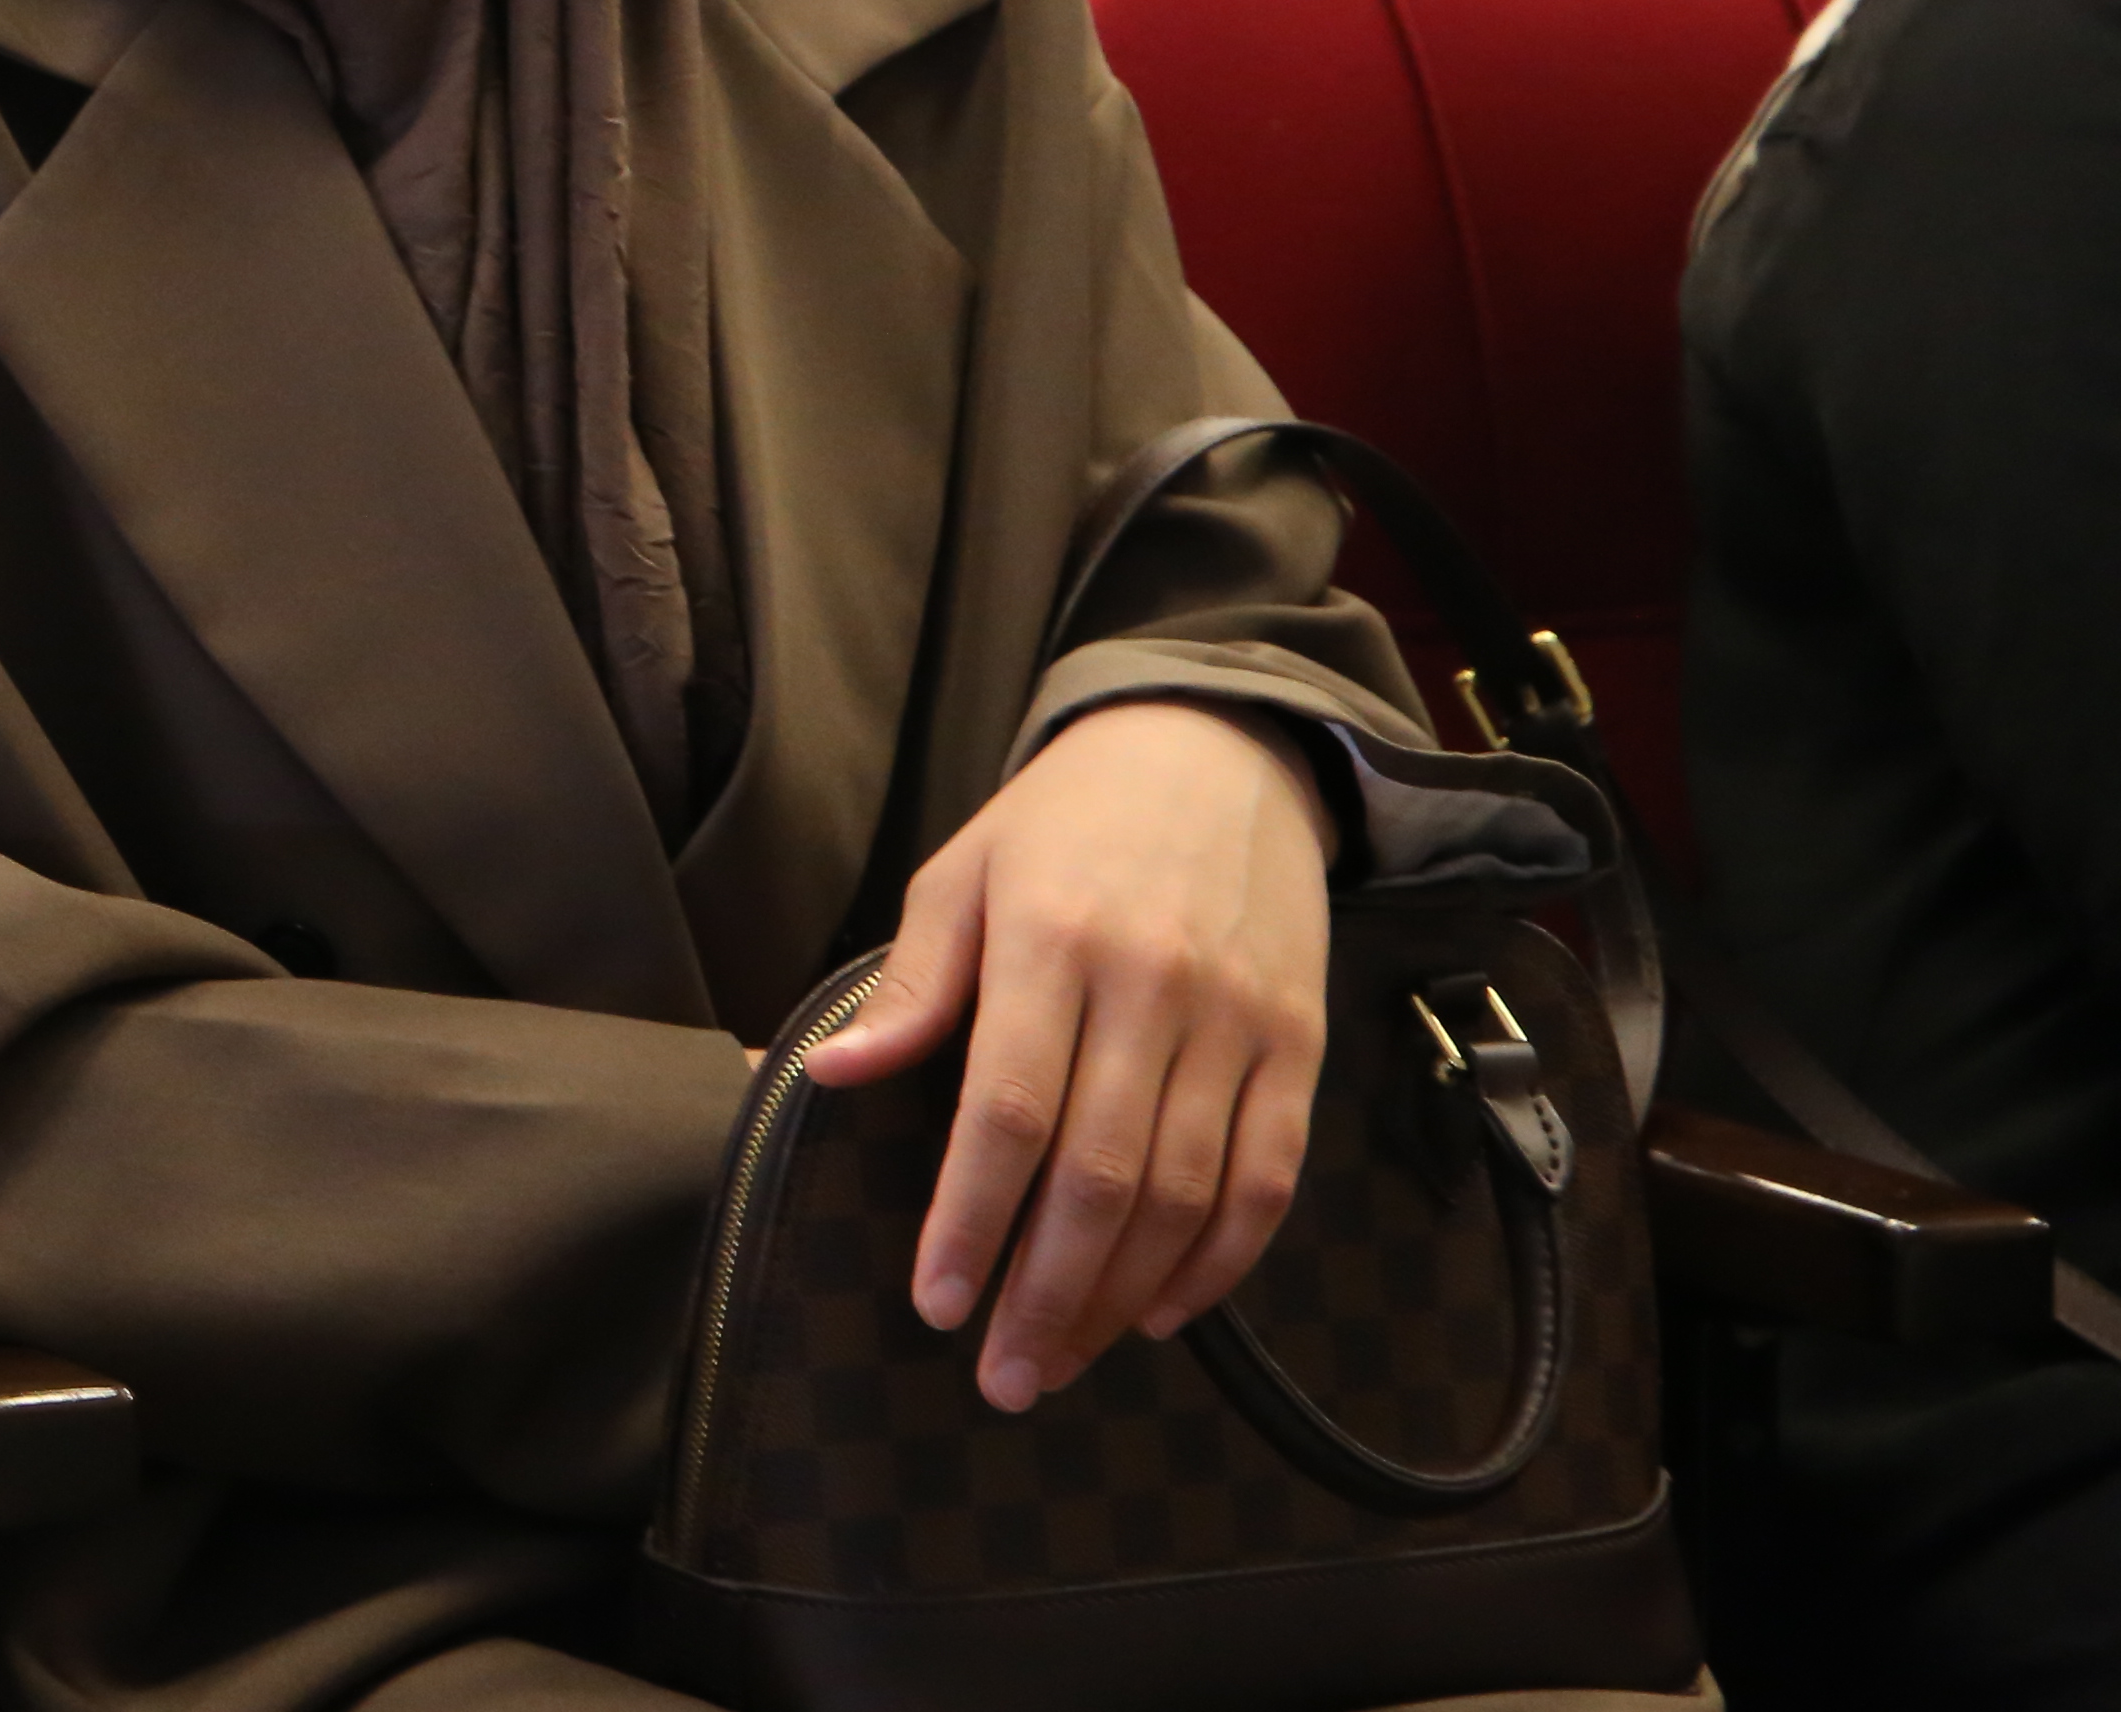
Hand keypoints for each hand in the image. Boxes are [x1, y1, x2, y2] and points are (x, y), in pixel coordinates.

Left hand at [801, 700, 1334, 1412]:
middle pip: (1101, 1175)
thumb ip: (909, 988)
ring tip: (1061, 1359)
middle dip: (1044, 1292)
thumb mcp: (961, 875)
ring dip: (1122, 1296)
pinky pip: (1267, 1179)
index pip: (1008, 1112)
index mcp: (1049, 942)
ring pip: (1186, 1194)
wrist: (1217, 753)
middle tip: (999, 1374)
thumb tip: (827, 1080)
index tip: (935, 1302)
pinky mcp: (1300, 1047)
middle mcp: (1152, 988)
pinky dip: (1220, 1262)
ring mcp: (1238, 1021)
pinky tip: (1160, 1310)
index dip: (972, 1219)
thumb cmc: (1062, 825)